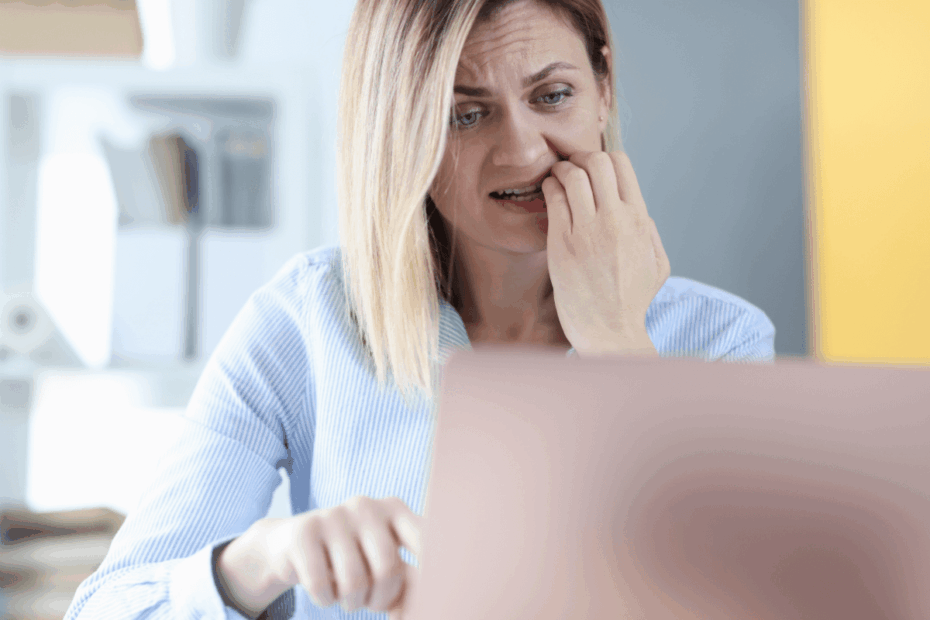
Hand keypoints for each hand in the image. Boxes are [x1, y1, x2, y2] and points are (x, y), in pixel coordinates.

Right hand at [216, 496, 422, 617]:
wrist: (291, 544)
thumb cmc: (350, 558)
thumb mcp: (381, 564)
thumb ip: (408, 582)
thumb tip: (422, 607)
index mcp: (394, 509)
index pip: (424, 539)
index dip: (434, 567)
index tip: (439, 591)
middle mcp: (366, 505)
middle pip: (387, 568)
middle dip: (380, 599)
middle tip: (371, 603)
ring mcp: (333, 515)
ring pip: (354, 581)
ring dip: (352, 603)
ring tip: (346, 596)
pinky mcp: (303, 532)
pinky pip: (321, 585)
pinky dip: (325, 599)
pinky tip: (323, 588)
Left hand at [541, 151, 669, 354]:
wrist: (610, 332)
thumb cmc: (633, 301)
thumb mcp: (658, 263)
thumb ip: (650, 231)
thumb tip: (638, 209)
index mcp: (639, 220)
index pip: (621, 164)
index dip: (603, 157)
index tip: (592, 167)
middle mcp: (614, 220)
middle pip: (595, 161)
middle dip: (579, 158)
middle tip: (571, 167)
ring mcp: (586, 231)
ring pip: (571, 176)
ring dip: (560, 170)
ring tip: (556, 178)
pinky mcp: (561, 244)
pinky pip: (553, 200)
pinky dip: (548, 188)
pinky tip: (548, 194)